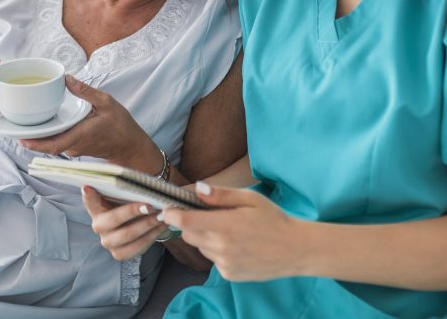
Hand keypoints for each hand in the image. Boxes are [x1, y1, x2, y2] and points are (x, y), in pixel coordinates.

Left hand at [19, 75, 161, 168]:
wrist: (131, 147)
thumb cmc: (121, 126)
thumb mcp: (107, 102)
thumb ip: (86, 91)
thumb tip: (67, 79)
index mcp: (81, 135)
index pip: (54, 144)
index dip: (36, 143)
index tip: (20, 138)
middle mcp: (74, 145)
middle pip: (47, 146)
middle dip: (29, 139)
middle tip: (12, 128)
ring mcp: (74, 148)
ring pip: (51, 145)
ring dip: (37, 138)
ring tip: (22, 124)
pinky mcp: (76, 147)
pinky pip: (58, 143)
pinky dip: (47, 136)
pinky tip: (40, 125)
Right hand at [82, 186, 166, 259]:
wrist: (135, 223)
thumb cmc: (128, 202)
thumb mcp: (123, 192)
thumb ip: (122, 185)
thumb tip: (127, 177)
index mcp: (95, 207)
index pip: (89, 199)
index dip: (88, 195)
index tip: (87, 187)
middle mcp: (98, 225)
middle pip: (114, 219)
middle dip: (133, 211)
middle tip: (149, 206)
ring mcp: (107, 242)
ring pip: (128, 235)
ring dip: (147, 225)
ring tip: (161, 216)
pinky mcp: (119, 254)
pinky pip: (136, 247)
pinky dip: (151, 236)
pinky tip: (161, 226)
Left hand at [161, 183, 307, 281]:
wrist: (296, 250)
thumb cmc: (273, 218)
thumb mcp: (249, 198)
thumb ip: (220, 194)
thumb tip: (196, 189)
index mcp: (224, 226)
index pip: (185, 221)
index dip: (172, 214)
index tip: (167, 208)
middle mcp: (221, 248)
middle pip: (188, 234)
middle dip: (191, 223)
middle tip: (208, 213)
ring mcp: (225, 264)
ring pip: (200, 246)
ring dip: (205, 236)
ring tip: (228, 228)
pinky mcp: (230, 274)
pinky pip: (213, 258)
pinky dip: (217, 250)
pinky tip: (236, 243)